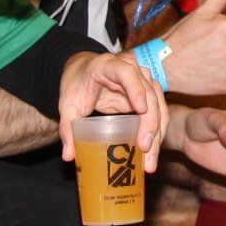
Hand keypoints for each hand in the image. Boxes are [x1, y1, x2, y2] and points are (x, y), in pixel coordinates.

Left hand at [56, 50, 166, 169]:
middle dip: (150, 123)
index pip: (127, 73)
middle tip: (145, 148)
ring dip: (158, 133)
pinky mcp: (148, 94)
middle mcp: (132, 69)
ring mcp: (143, 80)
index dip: (136, 89)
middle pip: (149, 93)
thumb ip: (67, 127)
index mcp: (109, 66)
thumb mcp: (68, 103)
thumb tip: (68, 156)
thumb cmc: (77, 84)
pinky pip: (159, 111)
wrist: (84, 71)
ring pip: (158, 104)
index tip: (141, 109)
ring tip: (150, 160)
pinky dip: (158, 132)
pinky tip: (152, 152)